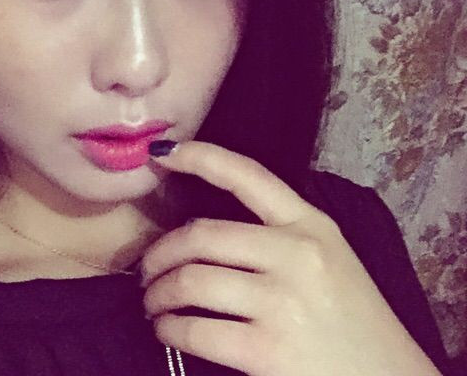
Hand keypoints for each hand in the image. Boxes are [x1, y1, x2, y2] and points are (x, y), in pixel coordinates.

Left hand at [140, 140, 441, 375]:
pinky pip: (195, 330)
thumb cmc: (353, 320)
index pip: (246, 175)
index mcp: (311, 224)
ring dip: (158, 292)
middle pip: (200, 235)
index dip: (198, 156)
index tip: (162, 151)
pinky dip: (170, 329)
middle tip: (147, 270)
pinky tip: (168, 330)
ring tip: (153, 302)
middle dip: (160, 253)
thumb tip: (200, 233)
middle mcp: (297, 253)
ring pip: (190, 281)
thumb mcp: (328, 258)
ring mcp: (283, 300)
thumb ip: (278, 236)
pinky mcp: (269, 349)